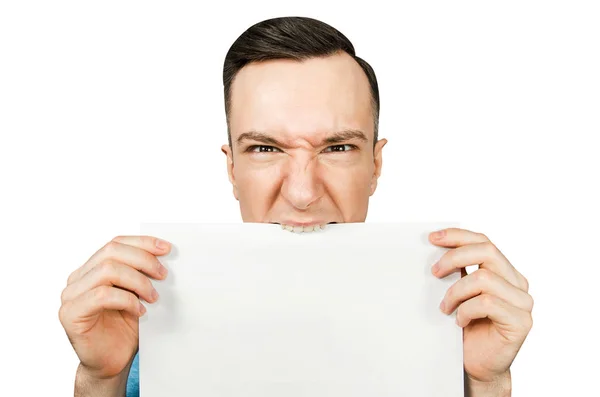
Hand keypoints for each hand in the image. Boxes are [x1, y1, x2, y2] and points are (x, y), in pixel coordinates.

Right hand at [59, 235, 170, 380]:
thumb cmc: (126, 328)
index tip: (166, 248)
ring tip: (153, 296)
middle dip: (143, 259)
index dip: (142, 242)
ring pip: (107, 270)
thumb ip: (143, 274)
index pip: (116, 243)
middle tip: (163, 274)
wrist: (113, 362)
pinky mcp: (70, 314)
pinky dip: (126, 300)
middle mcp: (78, 278)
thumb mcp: (139, 294)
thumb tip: (165, 255)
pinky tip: (140, 311)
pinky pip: (101, 296)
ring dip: (137, 281)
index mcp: (92, 268)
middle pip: (111, 252)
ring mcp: (71, 295)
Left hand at [429, 228, 532, 392]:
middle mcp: (518, 283)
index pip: (484, 242)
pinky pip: (487, 303)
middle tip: (434, 272)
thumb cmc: (466, 328)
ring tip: (445, 307)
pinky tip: (459, 321)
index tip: (432, 238)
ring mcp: (523, 302)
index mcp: (505, 272)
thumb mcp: (459, 292)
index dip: (458, 236)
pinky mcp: (521, 322)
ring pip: (483, 278)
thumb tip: (435, 246)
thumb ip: (457, 271)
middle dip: (454, 257)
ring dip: (456, 292)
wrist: (476, 365)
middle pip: (487, 251)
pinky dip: (466, 310)